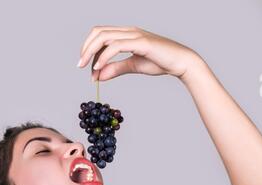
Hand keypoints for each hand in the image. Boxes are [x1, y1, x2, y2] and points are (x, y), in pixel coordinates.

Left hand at [77, 25, 200, 81]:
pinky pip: (116, 46)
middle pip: (98, 32)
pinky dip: (104, 57)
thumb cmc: (160, 62)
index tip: (86, 66)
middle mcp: (129, 31)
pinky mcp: (140, 42)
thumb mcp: (133, 66)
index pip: (100, 34)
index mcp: (126, 34)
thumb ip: (116, 69)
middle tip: (80, 66)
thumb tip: (99, 76)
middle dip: (86, 49)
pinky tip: (100, 68)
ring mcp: (134, 35)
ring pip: (104, 37)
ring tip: (89, 69)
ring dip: (92, 53)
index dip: (89, 48)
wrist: (180, 63)